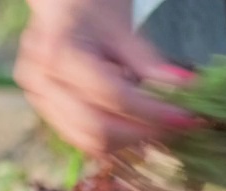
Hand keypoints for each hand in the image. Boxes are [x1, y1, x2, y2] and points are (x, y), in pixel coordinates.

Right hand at [15, 0, 201, 154]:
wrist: (61, 2)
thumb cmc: (91, 6)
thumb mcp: (122, 27)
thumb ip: (149, 62)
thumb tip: (185, 88)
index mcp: (59, 53)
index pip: (113, 96)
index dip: (153, 112)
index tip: (185, 116)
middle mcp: (42, 82)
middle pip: (97, 129)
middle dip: (142, 133)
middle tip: (175, 126)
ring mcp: (40, 100)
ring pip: (89, 142)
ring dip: (128, 140)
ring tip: (156, 125)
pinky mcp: (47, 112)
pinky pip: (82, 138)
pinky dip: (112, 138)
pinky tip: (134, 124)